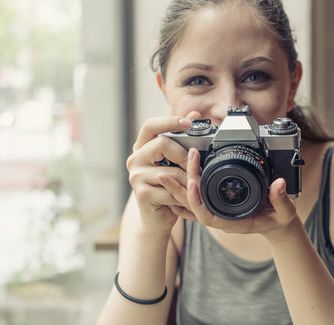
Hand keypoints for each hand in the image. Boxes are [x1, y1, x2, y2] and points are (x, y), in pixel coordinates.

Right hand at [126, 112, 200, 232]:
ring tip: (198, 185)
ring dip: (189, 180)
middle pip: (162, 143)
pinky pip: (171, 190)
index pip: (150, 125)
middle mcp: (135, 159)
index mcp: (142, 147)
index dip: (170, 121)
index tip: (189, 122)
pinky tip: (190, 198)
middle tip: (197, 165)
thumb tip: (195, 114)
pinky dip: (185, 195)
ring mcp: (136, 176)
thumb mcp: (174, 162)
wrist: (157, 218)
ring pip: (172, 171)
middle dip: (185, 155)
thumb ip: (182, 139)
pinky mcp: (142, 194)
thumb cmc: (168, 187)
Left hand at [159, 147, 298, 236]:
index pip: (208, 215)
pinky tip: (171, 181)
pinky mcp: (216, 205)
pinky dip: (182, 192)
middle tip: (166, 172)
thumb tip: (280, 184)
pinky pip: (195, 201)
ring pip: (191, 202)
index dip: (197, 201)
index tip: (191, 183)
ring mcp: (217, 212)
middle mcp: (221, 217)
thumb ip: (282, 199)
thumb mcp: (285, 211)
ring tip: (162, 173)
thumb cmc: (280, 219)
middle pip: (193, 206)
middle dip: (179, 189)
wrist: (278, 225)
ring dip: (176, 188)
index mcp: (233, 222)